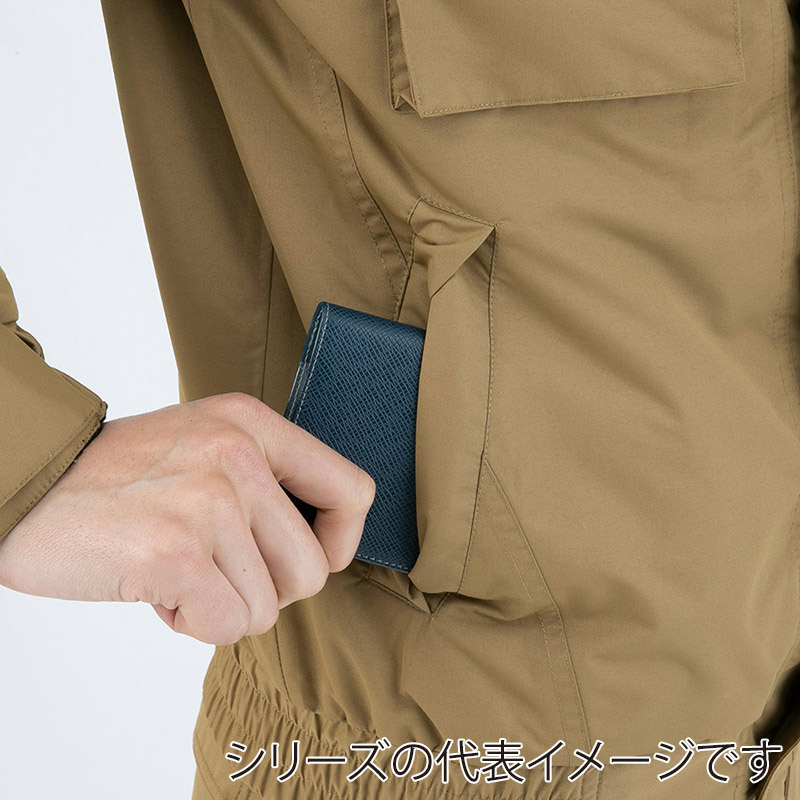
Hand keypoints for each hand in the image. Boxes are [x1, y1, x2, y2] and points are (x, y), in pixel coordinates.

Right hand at [0, 392, 375, 644]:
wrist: (27, 483)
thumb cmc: (119, 478)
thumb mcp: (205, 446)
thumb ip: (267, 483)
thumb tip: (321, 550)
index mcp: (253, 424)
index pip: (353, 492)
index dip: (339, 541)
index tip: (306, 557)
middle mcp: (239, 455)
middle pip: (313, 570)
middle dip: (267, 589)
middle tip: (216, 569)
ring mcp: (209, 501)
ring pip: (269, 608)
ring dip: (224, 607)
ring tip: (179, 570)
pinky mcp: (176, 552)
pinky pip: (227, 627)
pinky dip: (192, 623)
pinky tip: (158, 590)